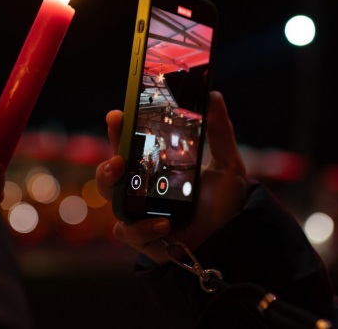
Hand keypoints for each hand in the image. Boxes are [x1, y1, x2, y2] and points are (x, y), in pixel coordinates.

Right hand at [95, 91, 247, 263]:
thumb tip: (214, 96)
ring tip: (120, 172)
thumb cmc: (224, 205)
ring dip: (108, 183)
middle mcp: (141, 188)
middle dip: (106, 157)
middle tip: (117, 154)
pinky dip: (142, 226)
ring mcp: (137, 212)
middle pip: (111, 169)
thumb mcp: (227, 164)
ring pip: (109, 196)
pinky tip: (164, 223)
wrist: (231, 242)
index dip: (119, 130)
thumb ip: (220, 132)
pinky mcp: (141, 238)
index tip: (117, 116)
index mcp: (156, 167)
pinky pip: (127, 230)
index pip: (129, 144)